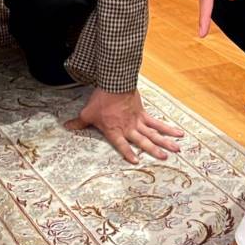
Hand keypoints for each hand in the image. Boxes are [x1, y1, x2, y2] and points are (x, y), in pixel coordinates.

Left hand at [64, 88, 184, 163]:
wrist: (114, 83)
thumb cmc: (101, 99)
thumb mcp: (87, 113)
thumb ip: (79, 122)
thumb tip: (67, 126)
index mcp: (114, 131)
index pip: (121, 145)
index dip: (128, 153)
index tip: (136, 161)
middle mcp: (128, 128)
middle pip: (144, 141)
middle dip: (154, 150)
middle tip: (165, 158)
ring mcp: (138, 121)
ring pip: (154, 134)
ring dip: (166, 141)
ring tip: (177, 149)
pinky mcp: (143, 113)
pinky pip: (157, 122)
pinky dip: (167, 128)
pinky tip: (177, 132)